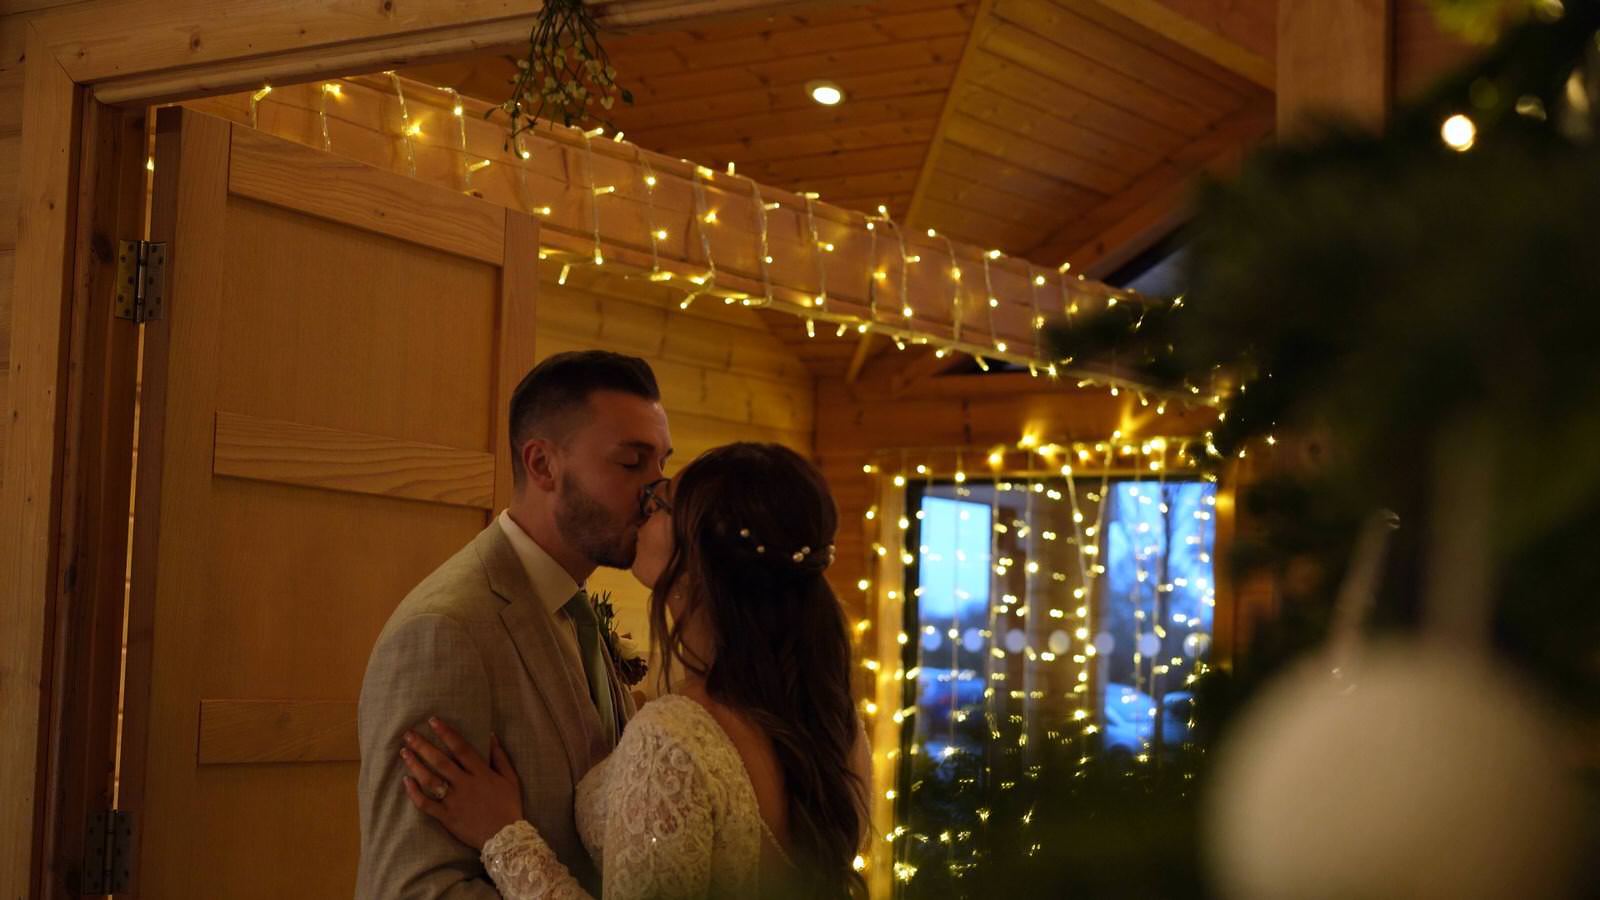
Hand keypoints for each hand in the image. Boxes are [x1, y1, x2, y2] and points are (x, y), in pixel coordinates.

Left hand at [400, 716, 523, 849]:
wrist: (505, 838)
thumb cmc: (509, 806)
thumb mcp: (511, 779)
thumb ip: (500, 757)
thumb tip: (491, 735)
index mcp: (481, 773)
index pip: (461, 748)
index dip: (446, 733)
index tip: (432, 721)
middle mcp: (465, 785)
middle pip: (440, 761)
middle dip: (423, 746)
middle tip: (408, 735)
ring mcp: (454, 802)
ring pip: (430, 780)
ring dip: (415, 765)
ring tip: (404, 753)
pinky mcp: (446, 817)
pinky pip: (426, 804)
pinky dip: (414, 793)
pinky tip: (406, 781)